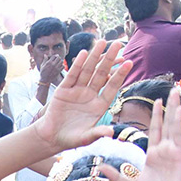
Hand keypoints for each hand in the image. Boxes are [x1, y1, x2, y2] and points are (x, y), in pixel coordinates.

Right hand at [32, 40, 130, 154]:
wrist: (51, 138)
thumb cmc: (70, 139)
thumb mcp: (85, 138)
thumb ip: (98, 133)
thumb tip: (111, 133)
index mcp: (99, 105)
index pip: (111, 87)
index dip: (119, 75)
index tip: (128, 63)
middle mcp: (90, 95)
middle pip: (101, 74)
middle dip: (109, 59)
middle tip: (117, 44)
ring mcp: (77, 91)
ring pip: (88, 71)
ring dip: (94, 56)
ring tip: (102, 41)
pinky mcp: (63, 90)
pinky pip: (72, 75)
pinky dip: (77, 65)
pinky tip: (83, 53)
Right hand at [38, 55, 64, 87]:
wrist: (45, 80)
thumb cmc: (42, 72)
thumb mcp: (42, 66)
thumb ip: (45, 60)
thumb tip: (45, 55)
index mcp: (49, 62)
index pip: (54, 56)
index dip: (55, 56)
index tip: (55, 57)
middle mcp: (53, 65)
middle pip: (59, 58)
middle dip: (58, 58)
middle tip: (57, 60)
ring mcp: (56, 68)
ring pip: (61, 61)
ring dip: (60, 61)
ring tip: (59, 63)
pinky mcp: (58, 71)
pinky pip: (63, 66)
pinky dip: (62, 65)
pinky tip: (60, 66)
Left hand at [99, 89, 180, 180]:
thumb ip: (115, 176)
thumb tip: (99, 167)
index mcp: (155, 153)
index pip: (156, 129)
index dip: (156, 115)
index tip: (156, 102)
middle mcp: (167, 148)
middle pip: (167, 122)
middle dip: (168, 106)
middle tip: (171, 90)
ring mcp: (175, 150)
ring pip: (174, 124)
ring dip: (176, 108)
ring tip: (176, 93)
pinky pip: (179, 135)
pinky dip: (178, 122)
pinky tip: (178, 110)